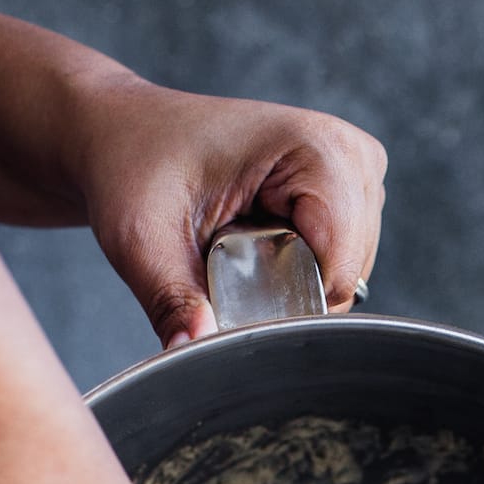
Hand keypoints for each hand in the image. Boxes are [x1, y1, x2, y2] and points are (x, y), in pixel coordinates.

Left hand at [73, 74, 386, 348]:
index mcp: (315, 149)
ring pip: (350, 272)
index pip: (338, 269)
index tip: (230, 282)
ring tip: (243, 245)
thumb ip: (172, 300)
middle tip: (227, 257)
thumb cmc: (134, 165)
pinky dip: (303, 266)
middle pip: (348, 273)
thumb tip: (189, 352)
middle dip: (290, 290)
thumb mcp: (142, 237)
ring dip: (295, 278)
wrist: (126, 131)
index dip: (288, 300)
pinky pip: (345, 259)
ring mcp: (356, 168)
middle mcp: (349, 152)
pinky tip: (264, 240)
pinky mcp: (350, 187)